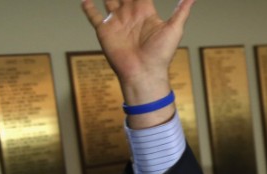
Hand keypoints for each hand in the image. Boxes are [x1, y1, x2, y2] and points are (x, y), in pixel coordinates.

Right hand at [81, 0, 193, 125]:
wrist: (144, 73)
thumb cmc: (161, 54)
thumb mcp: (174, 29)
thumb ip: (181, 11)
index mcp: (145, 11)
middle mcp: (129, 14)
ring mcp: (116, 21)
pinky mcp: (104, 30)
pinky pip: (93, 16)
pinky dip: (88, 7)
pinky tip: (86, 0)